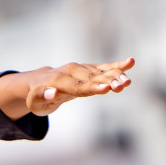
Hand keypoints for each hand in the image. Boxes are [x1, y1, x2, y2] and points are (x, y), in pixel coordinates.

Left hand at [0, 56, 134, 117]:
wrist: (38, 81)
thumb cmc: (36, 97)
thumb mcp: (34, 102)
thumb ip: (41, 97)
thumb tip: (52, 92)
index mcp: (58, 81)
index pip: (78, 86)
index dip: (92, 87)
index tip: (106, 88)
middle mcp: (71, 71)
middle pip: (92, 78)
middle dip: (109, 81)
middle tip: (124, 85)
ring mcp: (80, 68)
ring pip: (101, 72)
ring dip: (116, 75)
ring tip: (129, 81)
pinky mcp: (87, 69)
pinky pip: (104, 67)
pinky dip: (116, 65)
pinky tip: (130, 62)